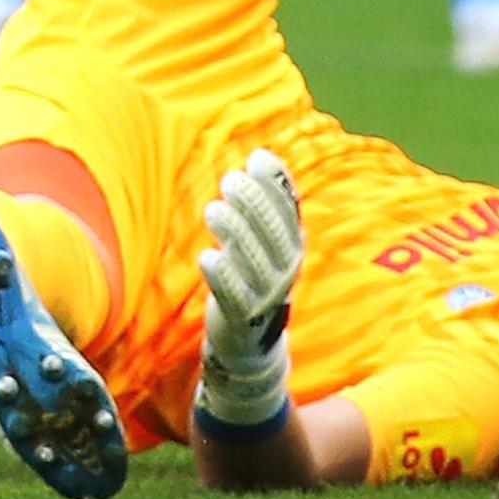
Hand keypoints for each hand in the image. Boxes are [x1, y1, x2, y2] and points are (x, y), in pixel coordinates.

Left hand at [195, 148, 301, 427]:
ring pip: (253, 261)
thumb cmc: (251, 280)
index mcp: (291, 250)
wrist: (248, 343)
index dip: (276, 185)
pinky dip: (222, 275)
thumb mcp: (265, 244)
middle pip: (274, 234)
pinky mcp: (241, 318)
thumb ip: (267, 206)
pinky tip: (207, 255)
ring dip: (235, 233)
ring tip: (213, 209)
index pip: (290, 212)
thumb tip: (263, 155)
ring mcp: (264, 297)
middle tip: (230, 180)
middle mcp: (284, 273)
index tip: (258, 158)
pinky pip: (234, 295)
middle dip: (254, 204)